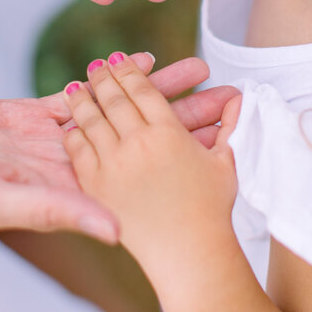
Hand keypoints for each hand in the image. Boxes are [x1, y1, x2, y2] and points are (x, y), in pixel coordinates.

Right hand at [0, 54, 237, 239]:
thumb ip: (54, 212)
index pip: (138, 175)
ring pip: (117, 114)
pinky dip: (111, 79)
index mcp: (64, 193)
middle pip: (139, 141)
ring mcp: (48, 141)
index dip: (182, 159)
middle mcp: (65, 169)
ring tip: (200, 71)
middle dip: (185, 119)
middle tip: (232, 97)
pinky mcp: (27, 116)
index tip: (228, 141)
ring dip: (157, 94)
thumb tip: (117, 233)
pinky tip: (142, 61)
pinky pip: (79, 95)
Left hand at [63, 53, 240, 275]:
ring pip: (91, 120)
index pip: (143, 90)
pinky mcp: (96, 186)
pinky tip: (70, 125)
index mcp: (168, 133)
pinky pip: (78, 150)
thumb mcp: (227, 163)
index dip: (130, 70)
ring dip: (83, 99)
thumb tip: (241, 99)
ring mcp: (113, 164)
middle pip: (114, 98)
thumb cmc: (212, 209)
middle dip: (104, 77)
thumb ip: (233, 127)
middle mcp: (137, 144)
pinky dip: (74, 134)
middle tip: (97, 66)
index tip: (121, 59)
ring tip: (76, 86)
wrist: (187, 252)